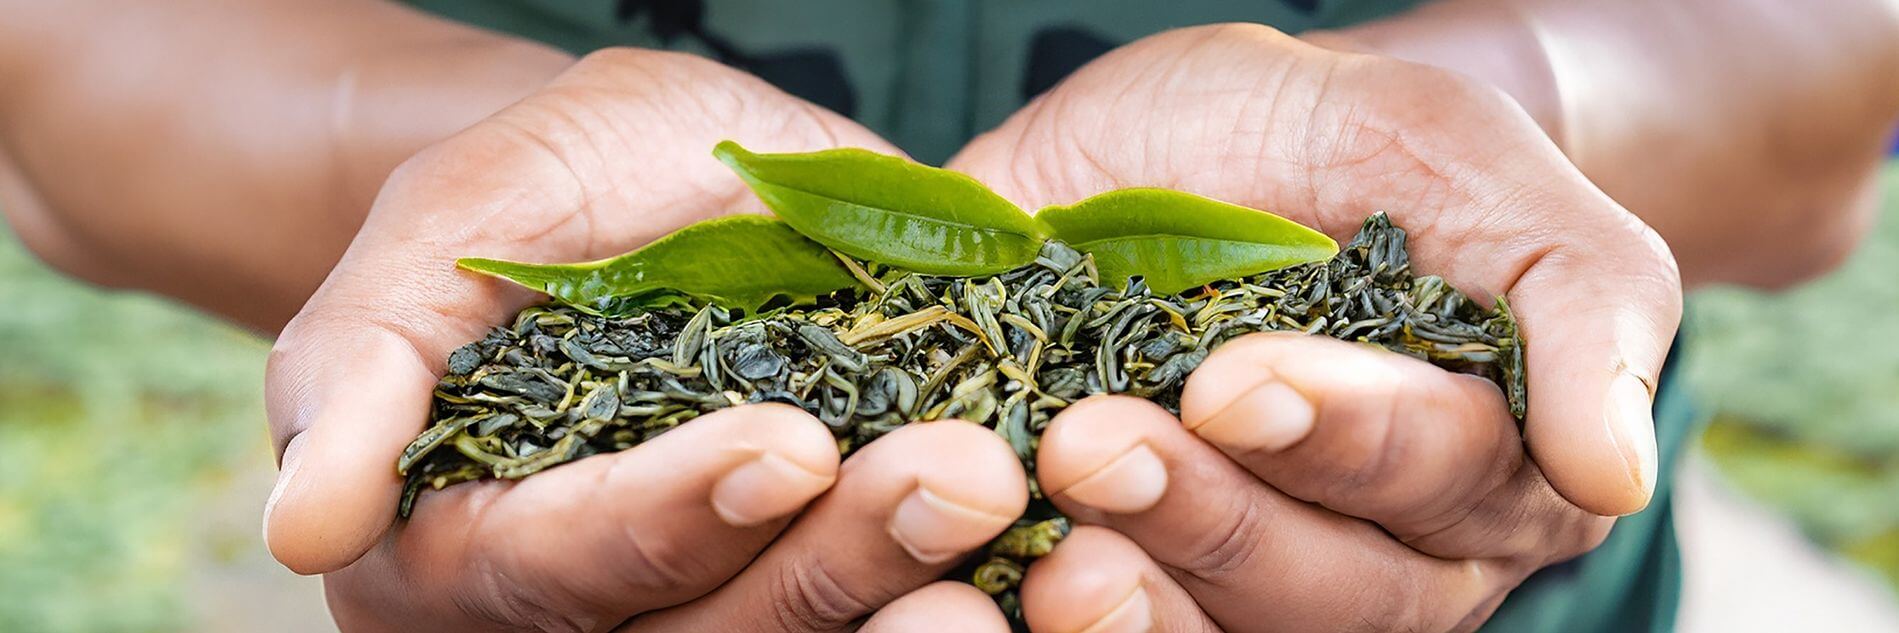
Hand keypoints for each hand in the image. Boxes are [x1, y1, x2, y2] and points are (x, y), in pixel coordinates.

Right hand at [265, 49, 1025, 631]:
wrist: (669, 183)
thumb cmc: (550, 183)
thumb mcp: (450, 221)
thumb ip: (362, 361)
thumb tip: (306, 525)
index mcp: (460, 549)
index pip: (553, 566)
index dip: (667, 517)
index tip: (785, 445)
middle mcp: (585, 611)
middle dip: (827, 558)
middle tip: (956, 473)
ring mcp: (710, 600)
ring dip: (908, 579)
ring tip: (1004, 486)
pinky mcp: (821, 573)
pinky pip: (881, 607)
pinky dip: (955, 583)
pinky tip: (1046, 544)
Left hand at [946, 24, 1681, 630]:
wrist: (1189, 150)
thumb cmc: (1331, 140)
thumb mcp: (1443, 143)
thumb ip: (1573, 284)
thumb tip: (1614, 473)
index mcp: (1491, 447)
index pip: (1443, 472)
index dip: (1342, 437)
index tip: (1233, 382)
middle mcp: (1396, 547)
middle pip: (1340, 587)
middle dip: (1217, 519)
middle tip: (1096, 445)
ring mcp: (1271, 578)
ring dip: (1144, 602)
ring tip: (1052, 543)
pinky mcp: (1157, 582)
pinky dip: (1080, 629)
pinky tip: (1019, 587)